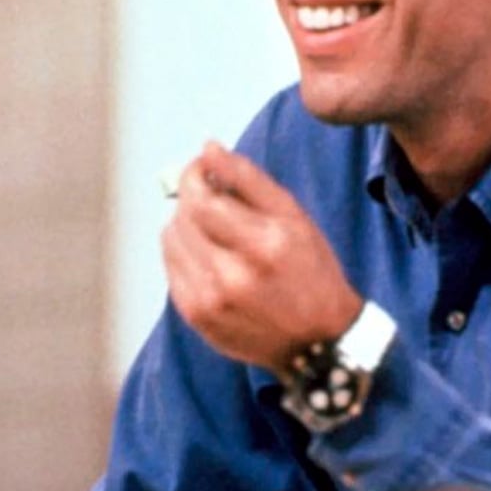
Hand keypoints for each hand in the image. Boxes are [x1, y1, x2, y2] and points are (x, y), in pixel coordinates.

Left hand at [161, 141, 363, 373]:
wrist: (319, 341)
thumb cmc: (312, 272)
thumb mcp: (294, 217)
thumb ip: (249, 179)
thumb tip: (208, 149)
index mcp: (264, 244)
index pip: (201, 198)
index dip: (194, 175)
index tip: (201, 167)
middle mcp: (233, 275)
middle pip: (183, 217)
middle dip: (192, 197)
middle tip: (211, 195)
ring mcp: (211, 301)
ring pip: (171, 240)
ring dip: (185, 225)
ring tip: (212, 228)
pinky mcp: (197, 319)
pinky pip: (171, 270)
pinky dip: (184, 254)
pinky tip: (208, 255)